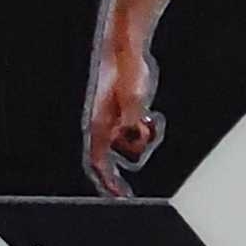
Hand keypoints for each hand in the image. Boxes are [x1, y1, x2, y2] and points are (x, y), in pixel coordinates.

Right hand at [84, 38, 161, 196]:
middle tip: (132, 169)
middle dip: (127, 159)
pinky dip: (144, 129)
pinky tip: (148, 116)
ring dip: (142, 139)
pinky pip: (136, 131)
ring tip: (148, 120)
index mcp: (99, 125)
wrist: (126, 49)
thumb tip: (133, 135)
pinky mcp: (125, 111)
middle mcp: (104, 125)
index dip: (107, 182)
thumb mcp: (133, 97)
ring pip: (129, 143)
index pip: (98, 162)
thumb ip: (132, 120)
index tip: (118, 196)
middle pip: (115, 156)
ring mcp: (114, 118)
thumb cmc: (126, 71)